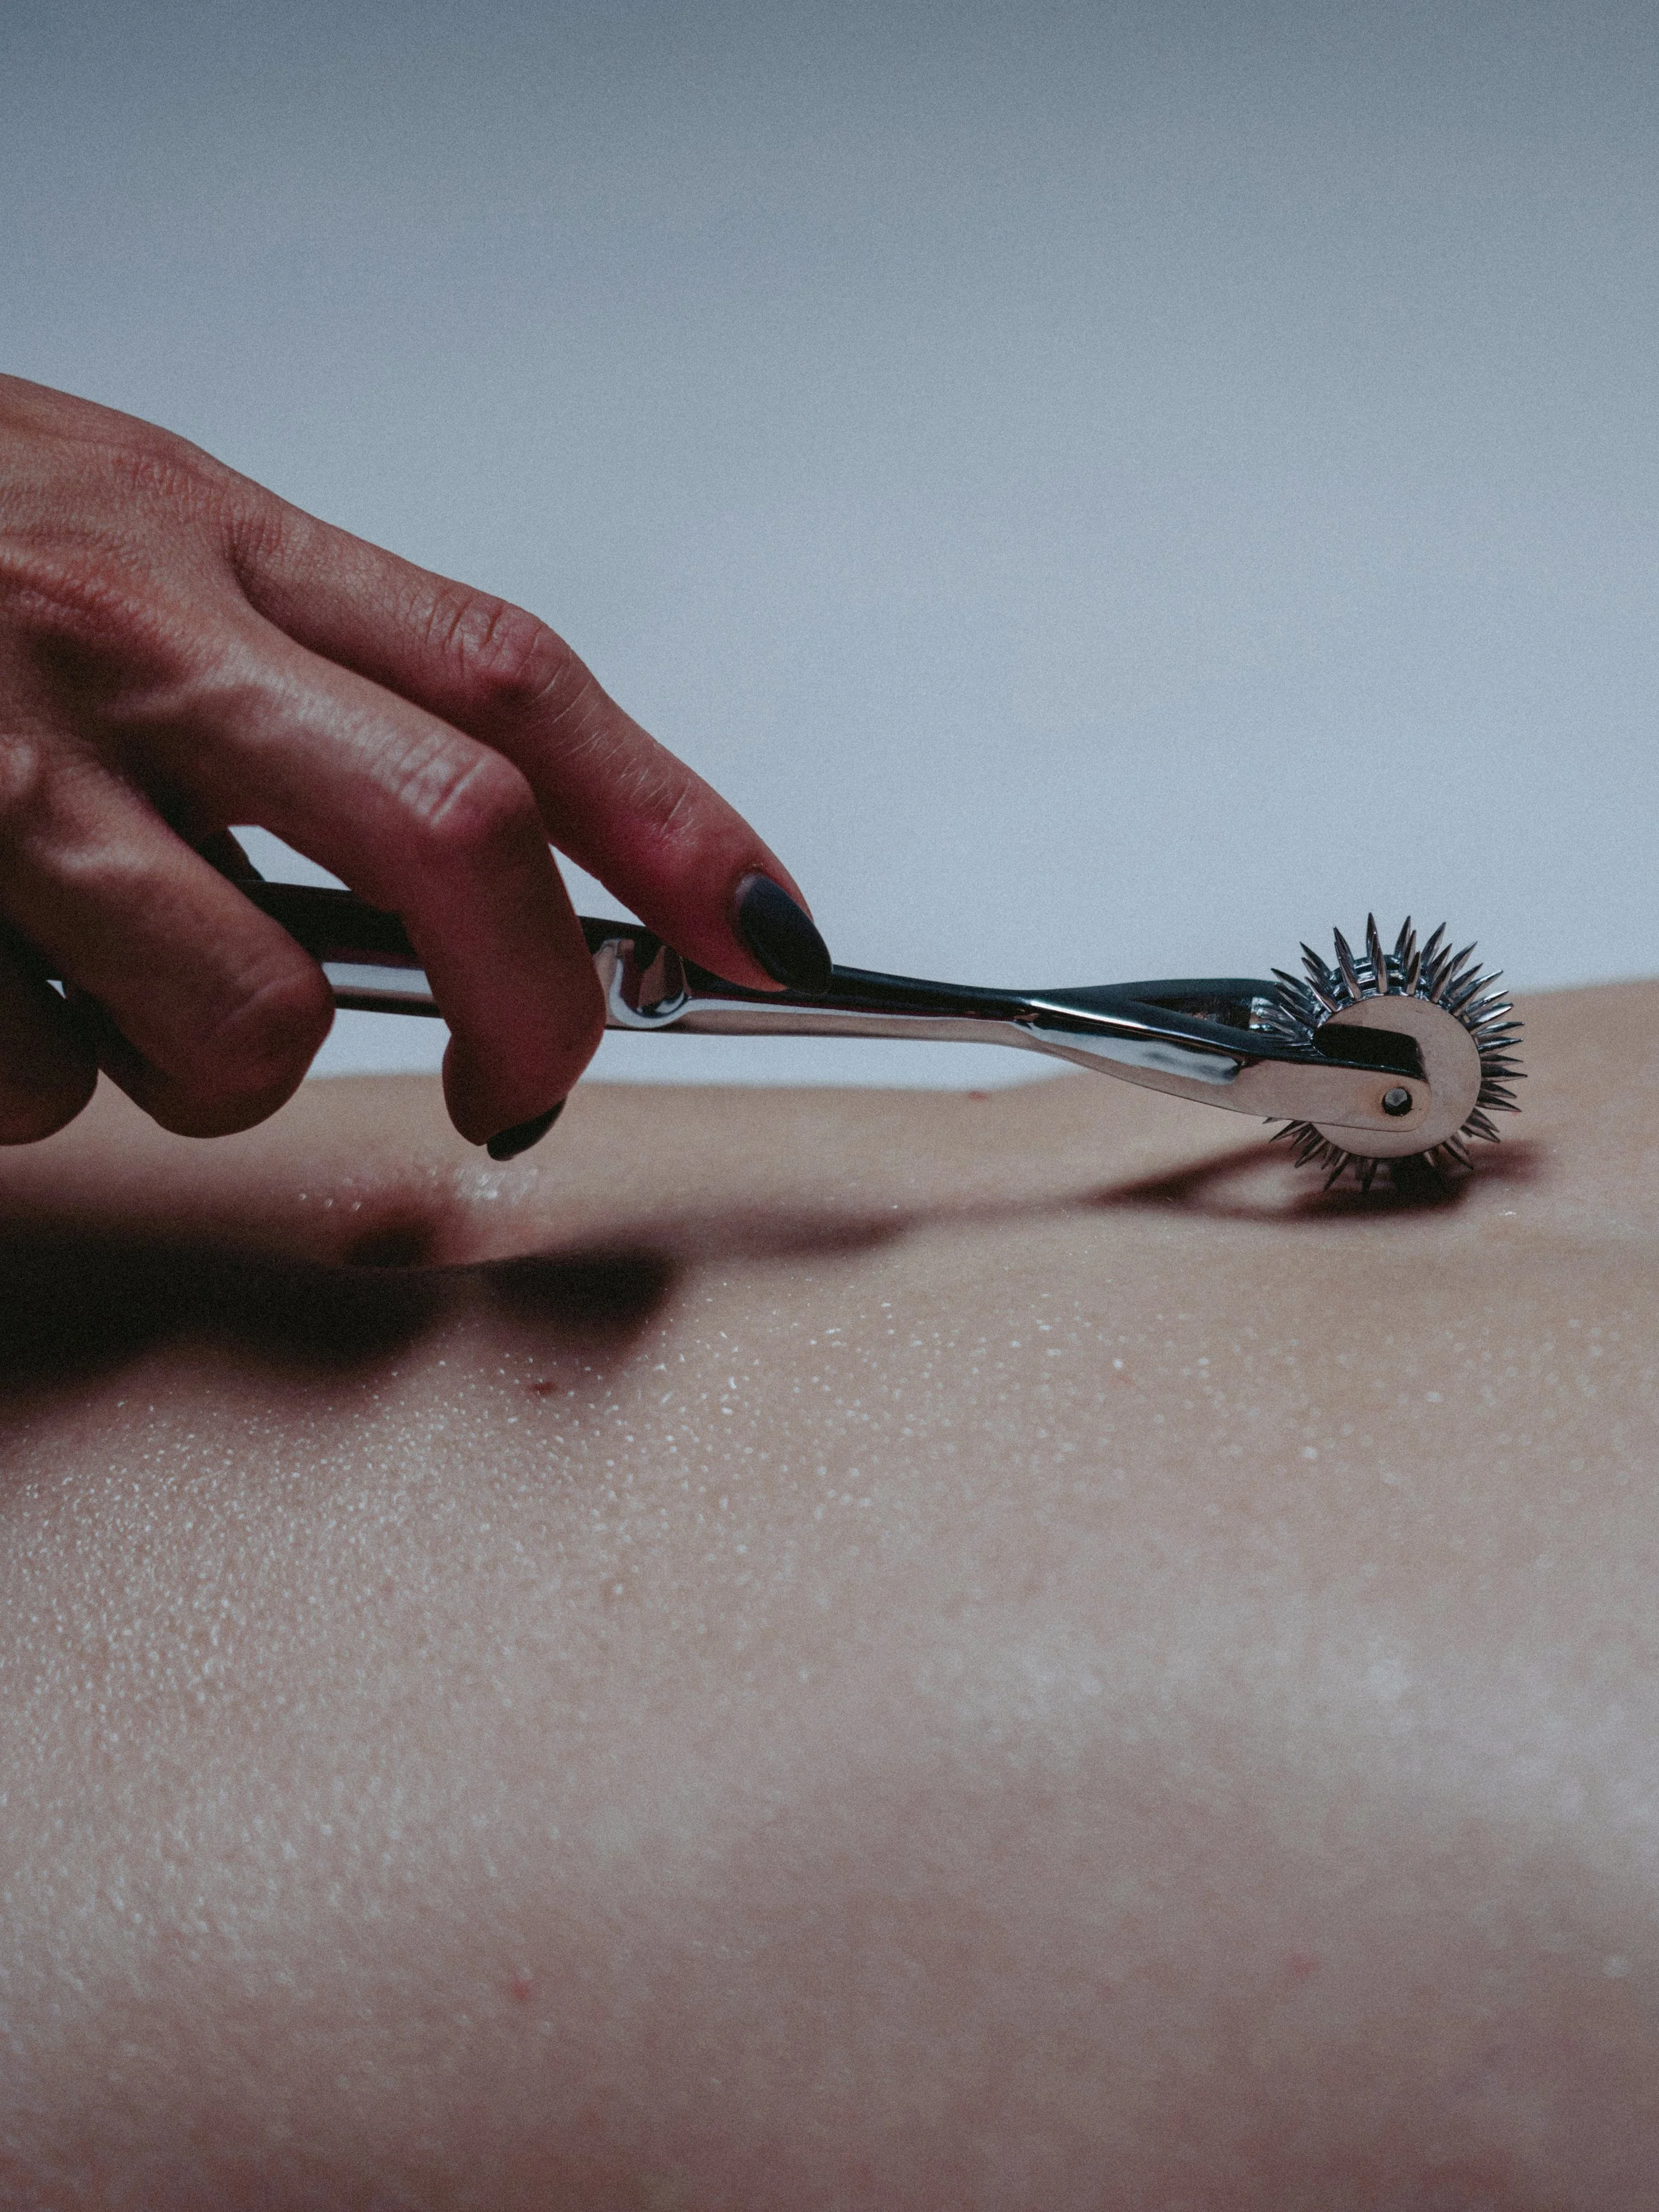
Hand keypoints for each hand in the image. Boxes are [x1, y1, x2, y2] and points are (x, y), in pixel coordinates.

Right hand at [0, 376, 828, 1151]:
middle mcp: (129, 640)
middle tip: (524, 1084)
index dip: (675, 821)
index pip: (516, 677)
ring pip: (248, 1021)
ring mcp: (1, 774)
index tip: (768, 933)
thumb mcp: (119, 527)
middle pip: (456, 838)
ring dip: (218, 1065)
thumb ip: (292, 662)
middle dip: (536, 1007)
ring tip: (127, 990)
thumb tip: (482, 853)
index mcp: (207, 538)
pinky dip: (37, 1077)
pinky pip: (40, 1082)